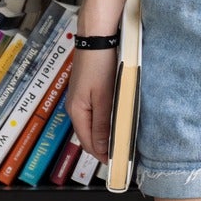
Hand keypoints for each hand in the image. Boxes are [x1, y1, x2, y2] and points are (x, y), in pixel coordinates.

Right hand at [66, 45, 116, 161]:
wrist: (96, 37)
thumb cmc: (99, 63)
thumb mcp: (103, 97)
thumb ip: (103, 124)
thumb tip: (102, 149)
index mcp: (77, 111)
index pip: (88, 143)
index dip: (102, 156)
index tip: (118, 164)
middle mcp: (75, 107)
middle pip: (89, 135)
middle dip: (104, 147)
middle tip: (125, 153)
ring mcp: (81, 99)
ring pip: (93, 124)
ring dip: (106, 134)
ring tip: (123, 139)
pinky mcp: (88, 91)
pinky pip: (95, 113)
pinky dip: (106, 120)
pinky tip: (117, 119)